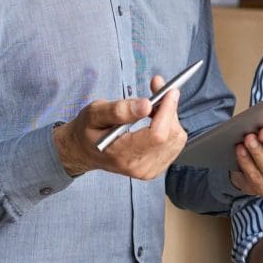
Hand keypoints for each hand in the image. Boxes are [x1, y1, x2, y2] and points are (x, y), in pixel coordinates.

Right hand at [54, 76, 186, 179]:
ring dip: (170, 117)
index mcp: (121, 154)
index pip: (157, 135)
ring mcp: (148, 171)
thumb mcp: (95, 113)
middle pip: (171, 135)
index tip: (169, 91)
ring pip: (177, 139)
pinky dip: (171, 127)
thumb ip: (119, 109)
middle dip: (169, 109)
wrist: (86, 151)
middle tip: (159, 91)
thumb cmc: (89, 130)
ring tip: (153, 107)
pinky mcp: (156, 169)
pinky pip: (176, 144)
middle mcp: (138, 167)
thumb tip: (146, 105)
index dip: (167, 111)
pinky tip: (156, 120)